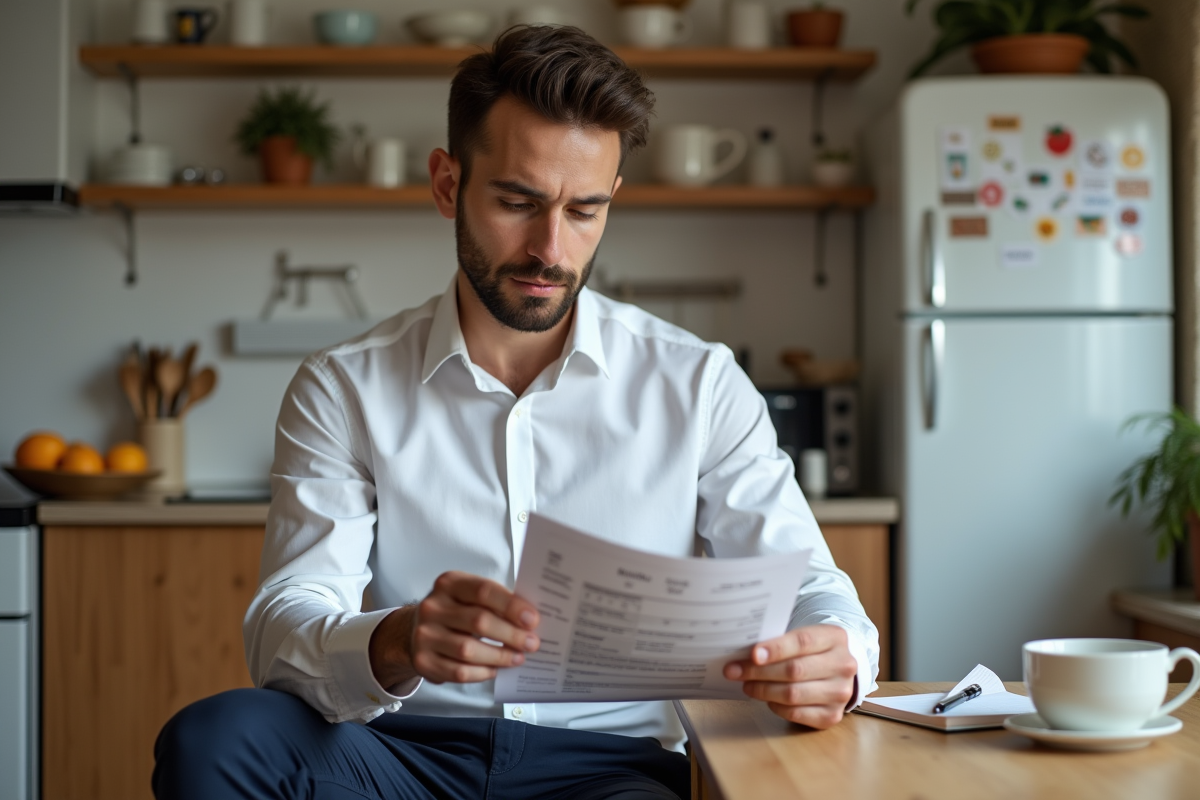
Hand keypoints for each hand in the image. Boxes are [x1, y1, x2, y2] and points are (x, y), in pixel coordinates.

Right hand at [369, 571, 539, 687]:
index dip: (511, 606)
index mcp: (449, 583)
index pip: (483, 591)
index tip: (533, 619)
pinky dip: (482, 672)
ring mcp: (424, 635)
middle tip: (532, 643)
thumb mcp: (469, 595)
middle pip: (478, 622)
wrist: (415, 630)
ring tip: (518, 658)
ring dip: (499, 656)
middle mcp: (432, 607)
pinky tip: (495, 669)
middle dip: (511, 635)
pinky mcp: (423, 661)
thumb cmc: (455, 610)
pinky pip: (458, 672)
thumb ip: (496, 602)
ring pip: (468, 650)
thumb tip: (531, 621)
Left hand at [722, 624, 857, 728]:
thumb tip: (744, 654)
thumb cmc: (811, 650)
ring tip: (747, 685)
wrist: (837, 669)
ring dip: (763, 690)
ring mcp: (841, 693)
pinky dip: (776, 706)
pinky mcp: (833, 716)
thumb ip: (779, 641)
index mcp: (835, 638)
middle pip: (794, 670)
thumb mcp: (802, 636)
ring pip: (793, 694)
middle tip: (734, 670)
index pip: (802, 642)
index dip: (775, 649)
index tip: (752, 654)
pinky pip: (796, 713)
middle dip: (759, 671)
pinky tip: (766, 698)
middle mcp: (843, 665)